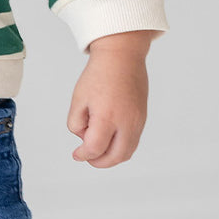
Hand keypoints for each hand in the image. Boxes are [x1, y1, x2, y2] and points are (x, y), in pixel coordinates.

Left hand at [65, 31, 154, 167]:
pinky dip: (121, 146)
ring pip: (128, 151)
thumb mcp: (78, 99)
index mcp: (107, 117)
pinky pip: (134, 140)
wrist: (121, 56)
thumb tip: (84, 138)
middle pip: (116, 157)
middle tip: (88, 158)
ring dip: (112, 157)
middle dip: (99, 162)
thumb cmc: (99, 74)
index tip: (77, 154)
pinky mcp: (142, 117)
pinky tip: (110, 139)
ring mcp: (138, 120)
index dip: (83, 155)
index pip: (95, 149)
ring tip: (98, 150)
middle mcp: (126, 121)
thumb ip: (76, 123)